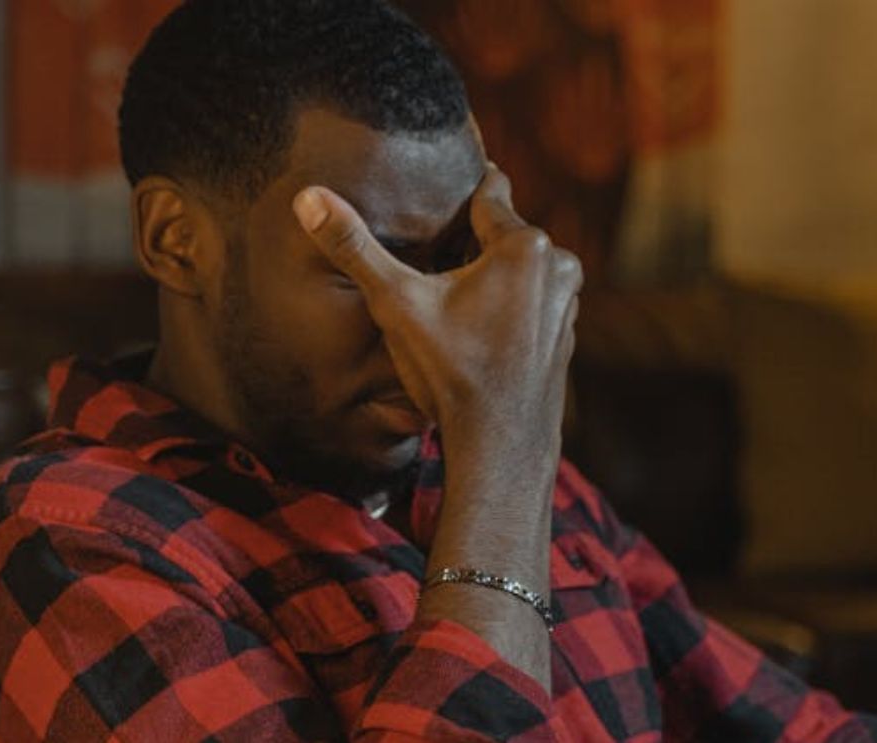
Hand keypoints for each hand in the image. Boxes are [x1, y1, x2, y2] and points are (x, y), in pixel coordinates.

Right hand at [292, 165, 582, 451]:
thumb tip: (308, 197)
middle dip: (472, 240)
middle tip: (436, 253)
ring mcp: (568, 302)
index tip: (442, 186)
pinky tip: (478, 330)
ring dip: (493, 274)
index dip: (459, 193)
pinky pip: (533, 301)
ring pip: (521, 268)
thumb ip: (354, 247)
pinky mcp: (566, 334)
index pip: (488, 192)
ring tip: (453, 294)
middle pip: (504, 233)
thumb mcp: (396, 303)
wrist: (500, 447)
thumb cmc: (451, 372)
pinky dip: (510, 305)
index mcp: (523, 245)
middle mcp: (558, 265)